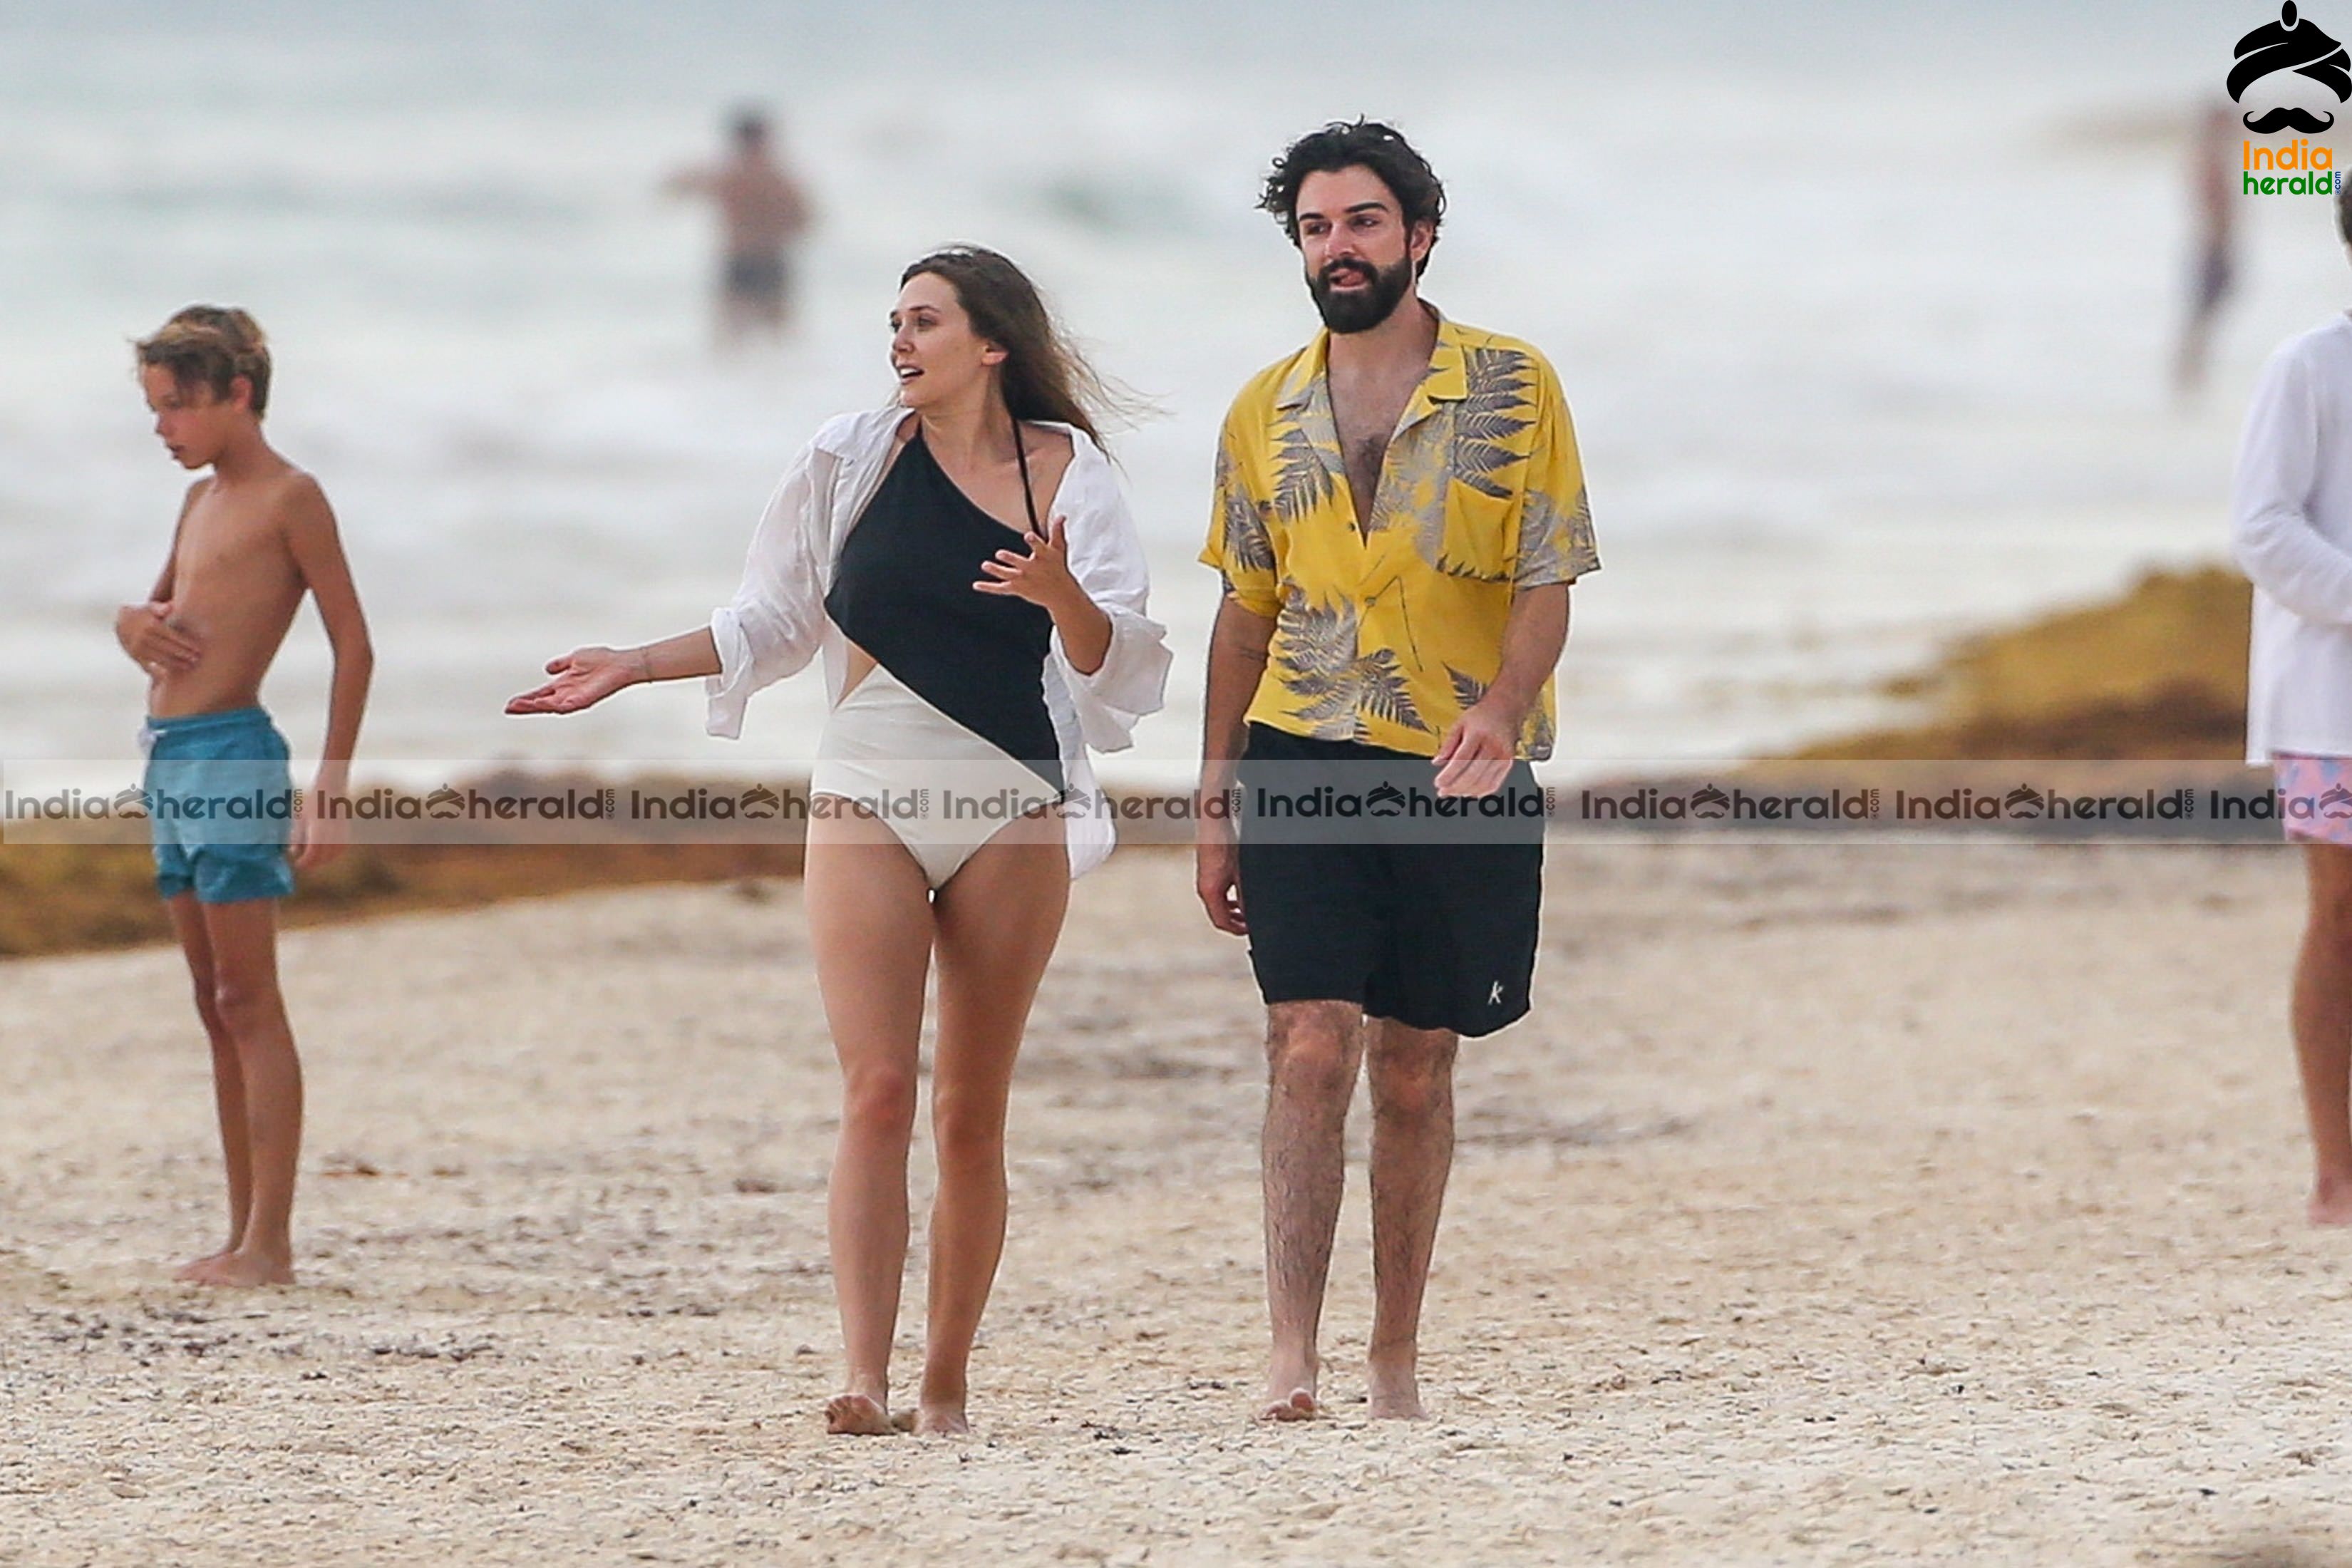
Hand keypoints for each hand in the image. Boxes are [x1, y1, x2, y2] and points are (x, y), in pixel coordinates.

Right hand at [116, 601, 200, 672]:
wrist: (121, 622)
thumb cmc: (143, 614)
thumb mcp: (150, 607)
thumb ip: (160, 607)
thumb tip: (169, 607)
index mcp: (151, 625)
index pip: (172, 636)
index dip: (186, 644)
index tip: (198, 649)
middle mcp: (144, 638)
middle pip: (168, 649)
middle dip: (184, 655)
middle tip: (197, 659)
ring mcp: (138, 648)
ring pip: (160, 659)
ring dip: (175, 664)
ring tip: (189, 666)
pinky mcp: (134, 656)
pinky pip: (147, 667)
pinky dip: (157, 673)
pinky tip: (169, 677)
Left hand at [290, 779, 347, 871]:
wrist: (332, 785)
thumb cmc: (314, 799)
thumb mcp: (301, 815)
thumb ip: (297, 835)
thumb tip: (293, 852)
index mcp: (318, 825)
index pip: (313, 850)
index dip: (305, 860)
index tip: (298, 864)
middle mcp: (331, 829)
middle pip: (325, 854)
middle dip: (314, 862)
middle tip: (304, 864)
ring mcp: (341, 829)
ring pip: (335, 852)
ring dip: (325, 859)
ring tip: (315, 861)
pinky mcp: (346, 828)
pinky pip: (342, 846)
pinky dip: (335, 853)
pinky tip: (328, 854)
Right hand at [507, 646, 641, 714]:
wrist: (621, 663)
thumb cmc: (603, 660)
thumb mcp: (575, 658)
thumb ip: (561, 665)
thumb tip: (547, 669)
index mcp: (564, 685)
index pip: (541, 694)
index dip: (526, 698)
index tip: (510, 703)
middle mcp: (568, 694)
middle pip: (542, 703)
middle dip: (525, 706)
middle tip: (508, 709)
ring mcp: (575, 699)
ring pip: (550, 707)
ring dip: (534, 707)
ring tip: (517, 707)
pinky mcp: (584, 700)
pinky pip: (565, 705)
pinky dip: (552, 704)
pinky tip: (540, 702)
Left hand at [975, 515, 1081, 610]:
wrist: (1060, 594)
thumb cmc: (1058, 567)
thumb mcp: (1059, 549)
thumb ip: (1057, 531)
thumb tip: (1061, 515)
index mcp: (1043, 557)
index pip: (1039, 547)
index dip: (1033, 542)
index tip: (1028, 535)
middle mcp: (1032, 569)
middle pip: (1020, 563)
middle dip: (1011, 559)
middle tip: (1000, 553)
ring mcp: (1023, 580)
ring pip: (1007, 574)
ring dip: (996, 570)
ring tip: (984, 565)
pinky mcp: (1017, 589)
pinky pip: (1000, 588)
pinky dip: (988, 587)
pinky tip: (976, 584)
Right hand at [1195, 803, 1246, 934]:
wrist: (1214, 823)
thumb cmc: (1225, 843)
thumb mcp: (1242, 874)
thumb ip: (1246, 897)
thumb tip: (1251, 913)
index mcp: (1210, 891)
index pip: (1221, 922)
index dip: (1237, 930)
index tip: (1249, 930)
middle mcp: (1204, 887)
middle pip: (1218, 915)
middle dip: (1235, 922)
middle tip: (1249, 924)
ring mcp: (1204, 879)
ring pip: (1217, 904)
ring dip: (1232, 910)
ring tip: (1246, 912)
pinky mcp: (1207, 871)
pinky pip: (1217, 892)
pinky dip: (1228, 898)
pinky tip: (1239, 893)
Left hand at [1432, 702, 1517, 797]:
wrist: (1506, 709)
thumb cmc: (1481, 716)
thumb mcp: (1459, 723)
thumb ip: (1447, 744)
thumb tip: (1436, 762)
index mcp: (1477, 734)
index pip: (1461, 760)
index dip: (1449, 775)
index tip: (1438, 783)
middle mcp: (1492, 746)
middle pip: (1472, 774)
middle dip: (1455, 787)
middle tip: (1442, 792)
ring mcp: (1503, 756)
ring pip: (1483, 782)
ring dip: (1466, 792)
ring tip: (1453, 793)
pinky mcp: (1508, 763)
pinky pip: (1495, 783)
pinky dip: (1481, 792)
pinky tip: (1470, 792)